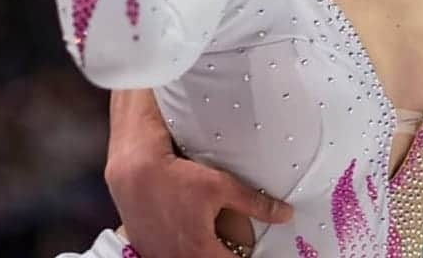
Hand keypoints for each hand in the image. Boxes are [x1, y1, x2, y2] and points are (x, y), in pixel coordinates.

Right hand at [105, 90, 292, 257]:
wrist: (136, 173)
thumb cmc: (179, 178)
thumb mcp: (221, 186)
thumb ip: (255, 203)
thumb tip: (285, 214)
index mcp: (201, 252)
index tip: (256, 253)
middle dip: (227, 255)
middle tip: (238, 246)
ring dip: (206, 253)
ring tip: (217, 243)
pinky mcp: (147, 251)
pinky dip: (185, 252)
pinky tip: (191, 238)